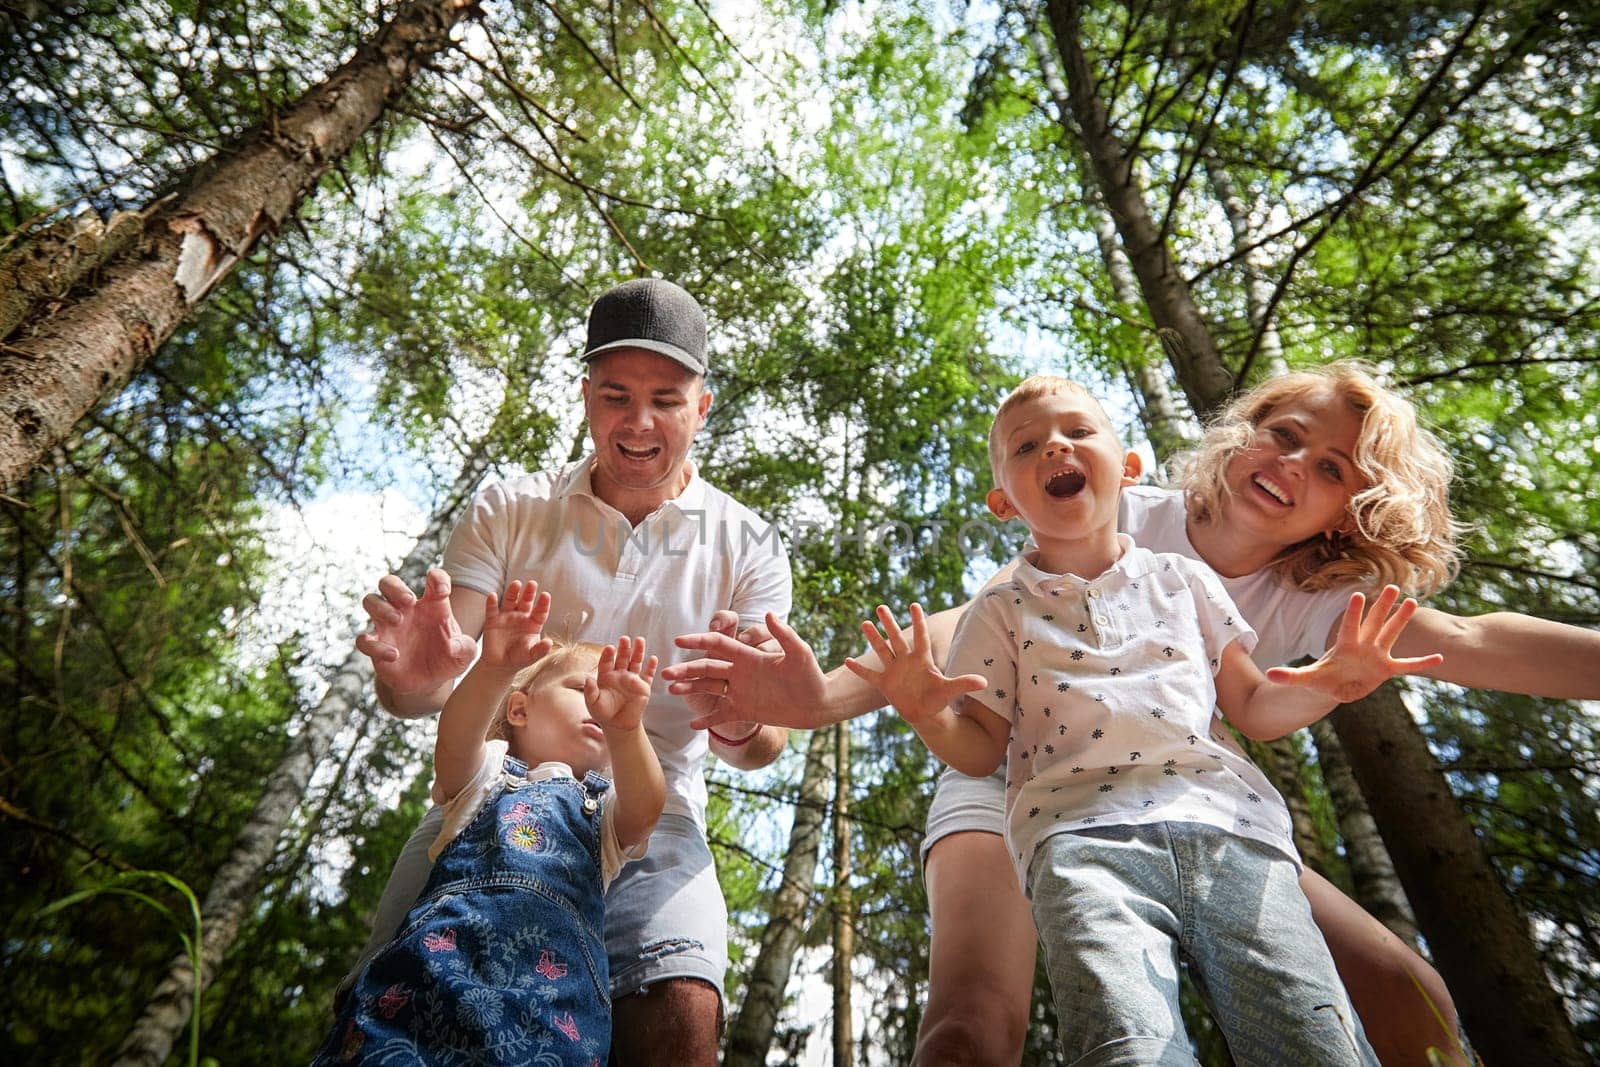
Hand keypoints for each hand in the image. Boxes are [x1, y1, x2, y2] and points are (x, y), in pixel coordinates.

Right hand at [355, 568, 476, 694]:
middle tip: (409, 600)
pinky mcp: (376, 646)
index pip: (434, 579)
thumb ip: (465, 648)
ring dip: (381, 607)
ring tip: (398, 620)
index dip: (438, 578)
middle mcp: (406, 610)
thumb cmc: (448, 659)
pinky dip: (375, 646)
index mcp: (432, 605)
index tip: (443, 591)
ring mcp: (388, 626)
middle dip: (396, 587)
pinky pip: (364, 639)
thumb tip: (452, 646)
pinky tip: (394, 655)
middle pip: (389, 582)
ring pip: (370, 601)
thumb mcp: (464, 655)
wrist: (429, 682)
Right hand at [477, 579, 552, 671]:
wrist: (500, 665)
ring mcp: (507, 617)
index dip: (543, 604)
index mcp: (533, 624)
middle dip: (529, 593)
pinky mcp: (492, 621)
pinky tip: (493, 596)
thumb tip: (549, 643)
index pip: (540, 612)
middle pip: (526, 602)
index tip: (546, 595)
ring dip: (513, 592)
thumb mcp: (532, 656)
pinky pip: (492, 610)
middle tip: (532, 583)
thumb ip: (540, 650)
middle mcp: (521, 617)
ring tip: (516, 584)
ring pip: (510, 601)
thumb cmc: (519, 658)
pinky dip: (492, 603)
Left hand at [585, 636, 657, 732]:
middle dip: (624, 648)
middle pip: (622, 658)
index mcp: (606, 676)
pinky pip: (648, 675)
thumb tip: (588, 679)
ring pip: (636, 662)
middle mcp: (619, 675)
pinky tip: (653, 658)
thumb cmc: (603, 714)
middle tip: (624, 639)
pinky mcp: (643, 687)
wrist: (619, 726)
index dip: (608, 655)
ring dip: (638, 651)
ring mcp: (632, 680)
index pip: (607, 662)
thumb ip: (590, 691)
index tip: (610, 648)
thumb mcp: (593, 703)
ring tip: (640, 640)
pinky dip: (651, 667)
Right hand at [662, 612, 829, 729]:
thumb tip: (769, 613)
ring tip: (671, 691)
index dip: (699, 641)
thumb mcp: (800, 653)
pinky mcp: (745, 710)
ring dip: (690, 689)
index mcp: (749, 656)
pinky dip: (709, 720)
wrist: (817, 703)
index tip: (679, 640)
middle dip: (686, 670)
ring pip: (709, 688)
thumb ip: (784, 635)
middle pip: (707, 667)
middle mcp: (740, 672)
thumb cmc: (811, 675)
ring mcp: (740, 692)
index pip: (718, 644)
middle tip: (665, 674)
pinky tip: (693, 725)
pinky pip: (722, 715)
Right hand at [844, 604, 985, 723]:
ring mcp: (894, 671)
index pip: (920, 637)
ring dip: (873, 638)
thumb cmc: (939, 698)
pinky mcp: (885, 683)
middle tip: (881, 606)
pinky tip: (847, 660)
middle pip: (897, 638)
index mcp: (922, 659)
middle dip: (889, 624)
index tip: (914, 604)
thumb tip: (985, 682)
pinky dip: (859, 669)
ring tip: (864, 623)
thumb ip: (965, 682)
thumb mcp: (951, 689)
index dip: (918, 621)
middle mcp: (906, 661)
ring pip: (882, 651)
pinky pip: (870, 675)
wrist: (925, 712)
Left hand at [1265, 586, 1443, 701]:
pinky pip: (1407, 665)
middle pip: (1374, 623)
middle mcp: (1363, 646)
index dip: (1354, 613)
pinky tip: (1440, 657)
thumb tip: (1270, 674)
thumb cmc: (1320, 679)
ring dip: (1402, 620)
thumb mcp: (1304, 679)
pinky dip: (1421, 663)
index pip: (1349, 626)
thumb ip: (1289, 676)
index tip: (1358, 594)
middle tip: (1392, 586)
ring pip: (1391, 635)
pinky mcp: (1386, 669)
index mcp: (1343, 646)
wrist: (1333, 686)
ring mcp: (1376, 656)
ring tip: (1413, 602)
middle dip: (1382, 607)